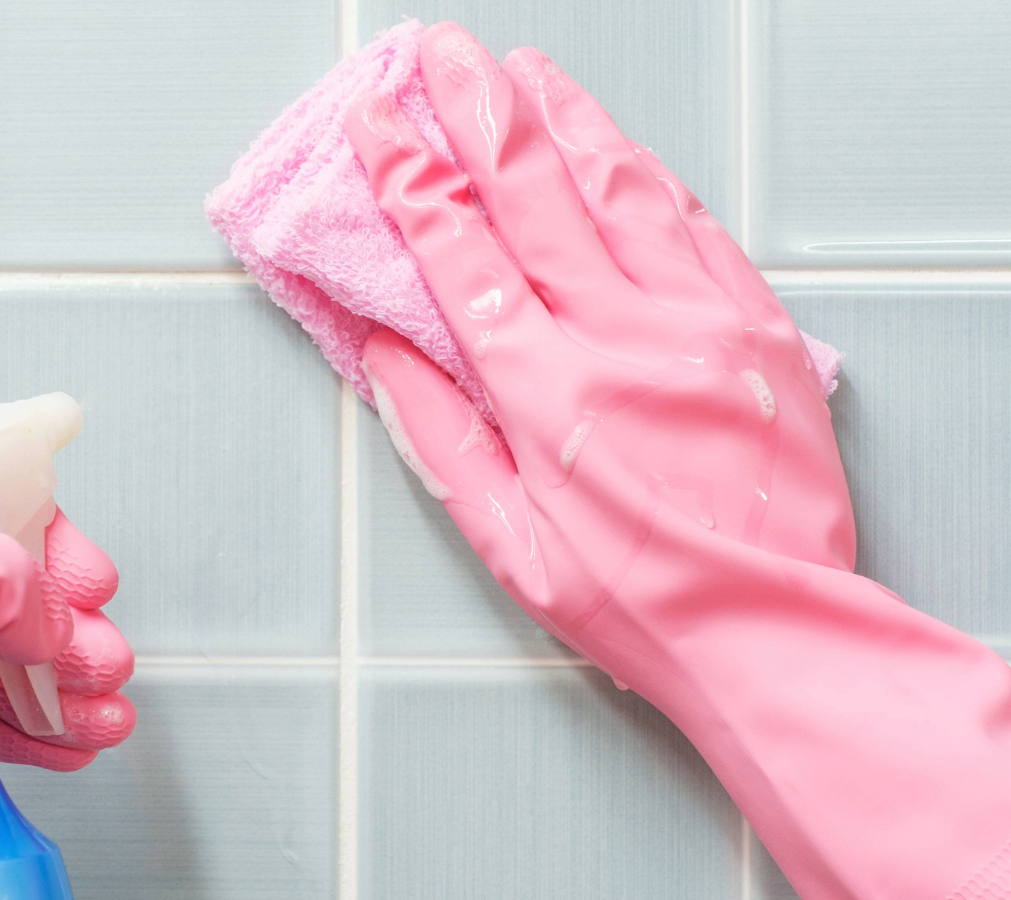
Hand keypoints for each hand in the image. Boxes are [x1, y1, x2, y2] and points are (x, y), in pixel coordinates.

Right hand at [345, 22, 1010, 899]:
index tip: (376, 122)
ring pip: (617, 186)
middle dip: (477, 110)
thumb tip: (381, 347)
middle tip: (439, 55)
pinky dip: (643, 174)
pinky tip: (614, 145)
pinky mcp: (756, 326)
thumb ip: (438, 434)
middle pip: (533, 191)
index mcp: (545, 391)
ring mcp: (697, 320)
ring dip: (563, 117)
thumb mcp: (504, 541)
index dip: (409, 177)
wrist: (774, 629)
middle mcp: (620, 335)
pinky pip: (692, 224)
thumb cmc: (634, 602)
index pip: (458, 252)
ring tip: (521, 69)